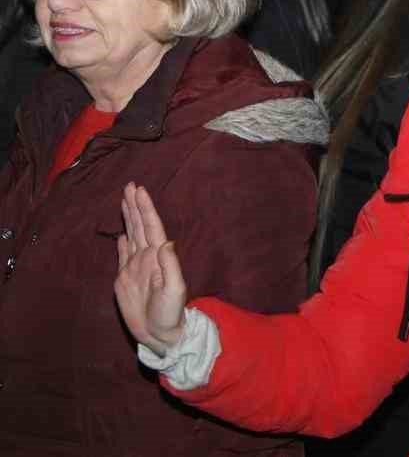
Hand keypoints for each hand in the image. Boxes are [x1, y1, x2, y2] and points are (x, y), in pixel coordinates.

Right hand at [114, 183, 187, 354]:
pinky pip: (123, 255)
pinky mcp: (125, 278)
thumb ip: (170, 267)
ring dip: (129, 218)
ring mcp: (135, 266)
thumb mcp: (174, 290)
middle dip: (135, 206)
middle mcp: (147, 257)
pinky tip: (122, 233)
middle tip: (130, 186)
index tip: (140, 190)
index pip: (151, 227)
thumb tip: (165, 243)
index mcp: (158, 257)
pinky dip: (122, 242)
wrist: (158, 333)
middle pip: (141, 226)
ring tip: (125, 200)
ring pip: (132, 235)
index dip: (146, 208)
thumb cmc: (170, 313)